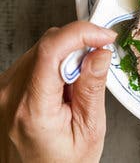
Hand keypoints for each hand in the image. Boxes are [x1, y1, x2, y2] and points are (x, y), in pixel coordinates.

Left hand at [0, 21, 116, 162]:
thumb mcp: (88, 131)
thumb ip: (92, 89)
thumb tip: (99, 54)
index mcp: (33, 108)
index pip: (51, 50)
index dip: (82, 33)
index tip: (104, 36)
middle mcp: (11, 95)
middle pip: (47, 45)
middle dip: (79, 44)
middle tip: (99, 57)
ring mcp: (5, 90)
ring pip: (42, 49)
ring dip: (68, 54)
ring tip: (80, 82)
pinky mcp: (6, 88)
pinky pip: (34, 60)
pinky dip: (56, 62)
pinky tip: (65, 84)